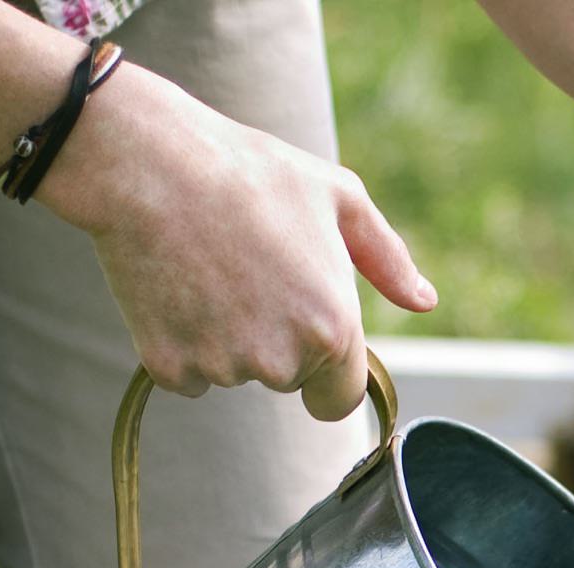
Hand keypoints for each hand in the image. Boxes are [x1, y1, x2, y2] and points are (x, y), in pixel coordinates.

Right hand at [40, 65, 434, 421]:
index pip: (340, 400)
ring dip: (224, 337)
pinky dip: (179, 341)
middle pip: (285, 380)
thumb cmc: (250, 171)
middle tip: (247, 271)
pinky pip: (184, 373)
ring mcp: (224, 367)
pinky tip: (174, 284)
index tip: (307, 343)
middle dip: (273, 341)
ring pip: (232, 373)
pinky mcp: (169, 367)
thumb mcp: (338, 198)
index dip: (326, 374)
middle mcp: (283, 361)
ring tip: (208, 267)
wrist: (149, 162)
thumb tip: (424, 302)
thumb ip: (387, 259)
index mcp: (334, 330)